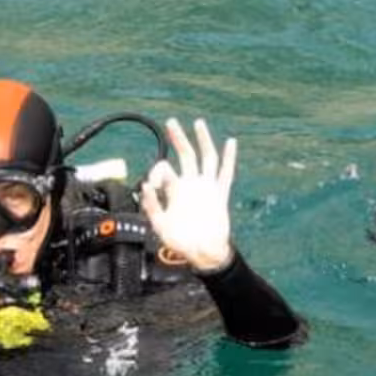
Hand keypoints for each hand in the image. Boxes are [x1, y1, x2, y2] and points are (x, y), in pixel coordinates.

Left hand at [139, 116, 235, 272]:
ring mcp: (206, 189)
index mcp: (175, 192)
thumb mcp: (160, 225)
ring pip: (206, 158)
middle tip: (171, 122)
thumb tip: (145, 185)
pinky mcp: (220, 195)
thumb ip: (152, 206)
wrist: (202, 253)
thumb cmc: (180, 242)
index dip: (157, 172)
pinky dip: (228, 158)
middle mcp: (191, 186)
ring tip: (198, 123)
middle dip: (178, 138)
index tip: (152, 184)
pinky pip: (226, 174)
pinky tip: (230, 143)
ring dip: (202, 141)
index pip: (165, 171)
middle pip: (186, 155)